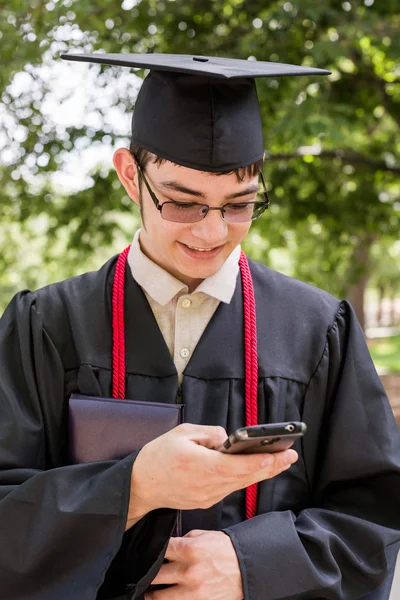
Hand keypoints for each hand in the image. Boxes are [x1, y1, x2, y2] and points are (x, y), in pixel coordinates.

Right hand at [126, 423, 297, 524]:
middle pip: (246, 477)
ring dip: (261, 473)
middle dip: (271, 466)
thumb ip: (210, 433)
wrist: (140, 486)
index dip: (262, 461)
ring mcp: (208, 496)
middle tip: (291, 456)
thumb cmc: (158, 456)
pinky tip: (255, 470)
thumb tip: (228, 440)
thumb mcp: (182, 433)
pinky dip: (245, 478)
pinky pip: (230, 488)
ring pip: (241, 484)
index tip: (280, 454)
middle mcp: (208, 485)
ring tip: (280, 461)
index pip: (239, 465)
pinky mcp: (206, 501)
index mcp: (201, 465)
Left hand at [145, 530, 243, 599]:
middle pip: (155, 576)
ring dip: (152, 595)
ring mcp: (194, 592)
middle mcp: (189, 572)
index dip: (150, 552)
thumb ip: (183, 540)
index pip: (160, 550)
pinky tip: (168, 597)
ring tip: (149, 592)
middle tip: (143, 575)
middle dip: (147, 575)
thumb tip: (167, 547)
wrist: (247, 568)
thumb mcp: (204, 535)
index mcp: (190, 550)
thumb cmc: (224, 549)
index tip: (146, 555)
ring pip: (160, 598)